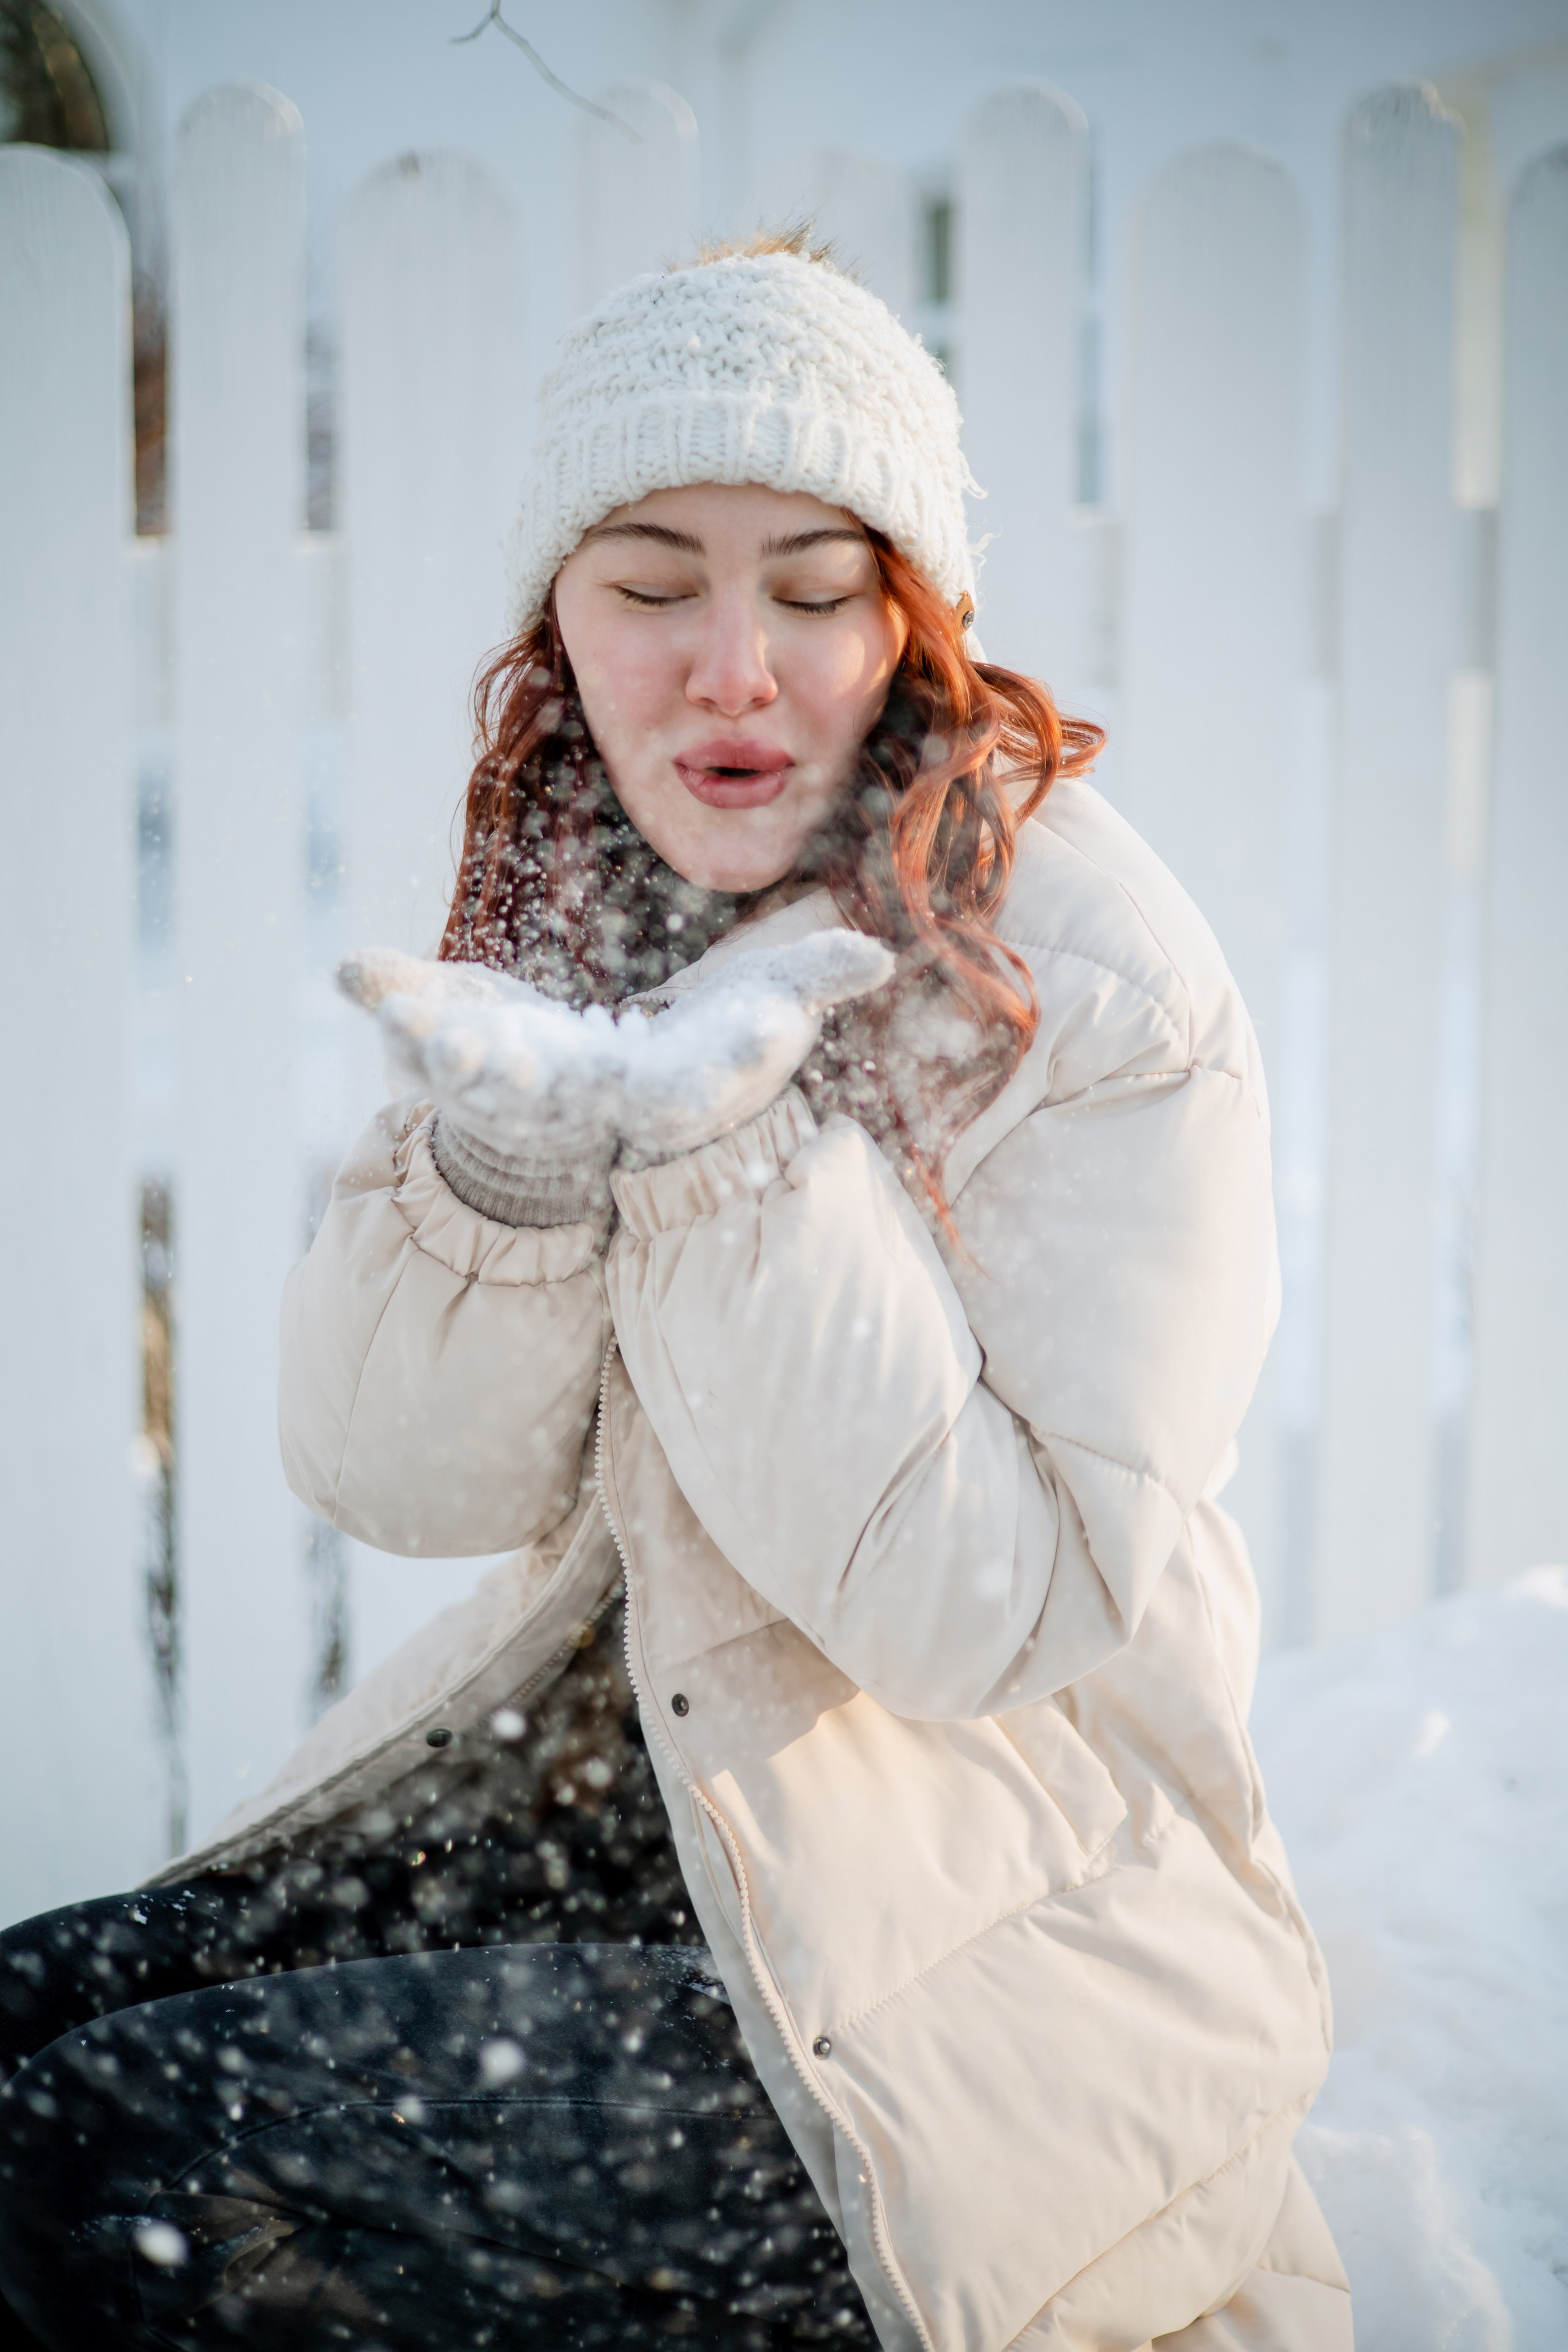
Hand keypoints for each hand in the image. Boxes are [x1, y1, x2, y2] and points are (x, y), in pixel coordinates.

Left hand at [336, 930, 893, 1219]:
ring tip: (408, 1019)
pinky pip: (413, 1015)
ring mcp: (504, 1072)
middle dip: (512, 1075)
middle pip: (546, 1093)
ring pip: (466, 1070)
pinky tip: (355, 972)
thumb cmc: (692, 1053)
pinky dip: (384, 992)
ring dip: (438, 1047)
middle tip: (473, 1058)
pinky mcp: (454, 1031)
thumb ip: (812, 984)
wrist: (595, 1107)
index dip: (685, 1079)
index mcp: (654, 1092)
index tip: (687, 1066)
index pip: (674, 1094)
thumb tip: (879, 960)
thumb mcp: (763, 1016)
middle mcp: (574, 1094)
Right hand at [338, 949, 624, 1194]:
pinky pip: (595, 1087)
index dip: (405, 1030)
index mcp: (431, 1058)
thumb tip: (342, 971)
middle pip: (461, 1077)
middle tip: (457, 1044)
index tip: (398, 1011)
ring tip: (525, 1068)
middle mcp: (475, 1086)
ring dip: (522, 1081)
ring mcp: (530, 1097)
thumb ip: (392, 983)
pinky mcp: (583, 1095)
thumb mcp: (433, 1000)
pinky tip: (615, 1060)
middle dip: (459, 1062)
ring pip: (523, 1093)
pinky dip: (605, 1076)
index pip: (409, 1045)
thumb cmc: (476, 1033)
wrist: (542, 1093)